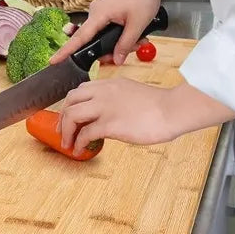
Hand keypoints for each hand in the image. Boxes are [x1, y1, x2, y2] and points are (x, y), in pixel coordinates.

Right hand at [50, 0, 164, 66]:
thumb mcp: (138, 24)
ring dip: (120, 41)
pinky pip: (107, 26)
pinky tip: (135, 32)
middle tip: (134, 48)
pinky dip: (119, 32)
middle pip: (94, 40)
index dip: (65, 51)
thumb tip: (116, 61)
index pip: (79, 37)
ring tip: (139, 39)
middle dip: (112, 49)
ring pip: (104, 34)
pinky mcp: (107, 8)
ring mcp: (100, 9)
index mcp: (99, 14)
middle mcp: (95, 11)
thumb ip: (125, 44)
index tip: (52, 61)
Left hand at [57, 77, 176, 152]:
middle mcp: (102, 93)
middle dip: (62, 117)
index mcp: (109, 84)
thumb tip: (108, 112)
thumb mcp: (132, 93)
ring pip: (71, 115)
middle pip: (70, 100)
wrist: (172, 109)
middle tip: (62, 130)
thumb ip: (116, 98)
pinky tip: (79, 150)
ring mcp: (104, 107)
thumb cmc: (159, 105)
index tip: (69, 116)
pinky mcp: (109, 124)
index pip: (80, 90)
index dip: (71, 104)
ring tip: (67, 143)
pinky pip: (85, 134)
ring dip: (65, 131)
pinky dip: (78, 143)